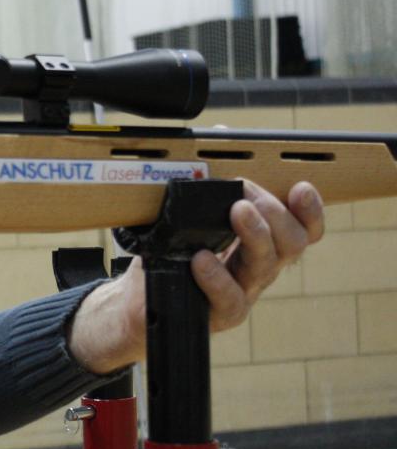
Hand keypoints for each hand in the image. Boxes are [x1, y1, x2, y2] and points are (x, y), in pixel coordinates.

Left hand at [68, 180, 323, 372]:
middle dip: (274, 213)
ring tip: (237, 210)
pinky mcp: (219, 314)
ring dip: (255, 234)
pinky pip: (229, 297)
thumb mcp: (186, 213)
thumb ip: (208, 175)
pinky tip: (201, 258)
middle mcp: (258, 268)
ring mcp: (242, 292)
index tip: (300, 188)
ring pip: (265, 266)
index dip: (310, 210)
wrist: (138, 299)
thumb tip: (219, 134)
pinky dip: (216, 275)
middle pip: (292, 243)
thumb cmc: (168, 253)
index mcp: (259, 242)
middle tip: (245, 194)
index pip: (303, 229)